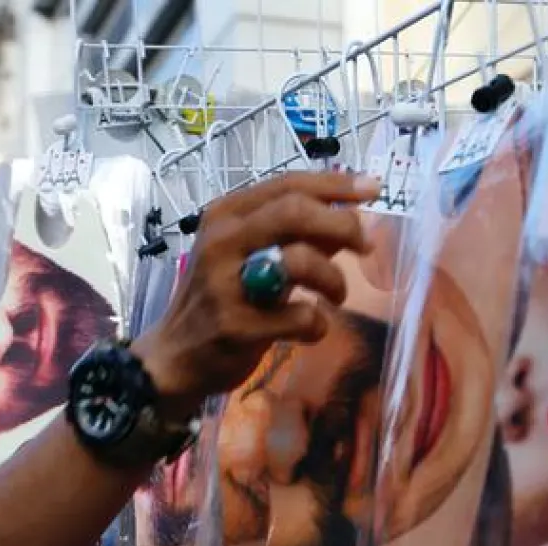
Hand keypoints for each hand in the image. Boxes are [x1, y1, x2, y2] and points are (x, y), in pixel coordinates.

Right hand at [132, 171, 380, 414]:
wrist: (175, 358)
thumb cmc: (220, 301)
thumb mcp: (252, 256)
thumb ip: (297, 234)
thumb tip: (351, 213)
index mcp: (226, 215)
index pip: (287, 185)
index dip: (336, 185)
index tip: (373, 189)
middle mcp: (222, 241)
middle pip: (296, 212)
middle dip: (342, 225)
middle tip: (364, 246)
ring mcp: (226, 284)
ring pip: (300, 261)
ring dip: (334, 280)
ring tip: (335, 296)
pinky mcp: (237, 327)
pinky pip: (301, 317)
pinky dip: (317, 325)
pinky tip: (308, 330)